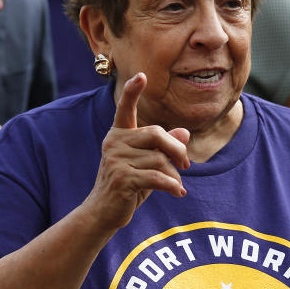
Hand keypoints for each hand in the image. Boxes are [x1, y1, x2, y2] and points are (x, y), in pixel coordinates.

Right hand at [80, 73, 190, 231]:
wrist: (104, 212)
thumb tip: (184, 133)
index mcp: (118, 135)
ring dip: (174, 175)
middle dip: (176, 150)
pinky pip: (156, 177)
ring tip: (176, 187)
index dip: (132, 92)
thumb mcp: (147, 164)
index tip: (141, 76)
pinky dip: (172, 186)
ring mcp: (116, 160)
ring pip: (159, 160)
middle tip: (186, 165)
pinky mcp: (122, 178)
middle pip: (156, 134)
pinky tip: (178, 193)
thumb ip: (163, 148)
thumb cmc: (128, 186)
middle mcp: (114, 143)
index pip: (125, 109)